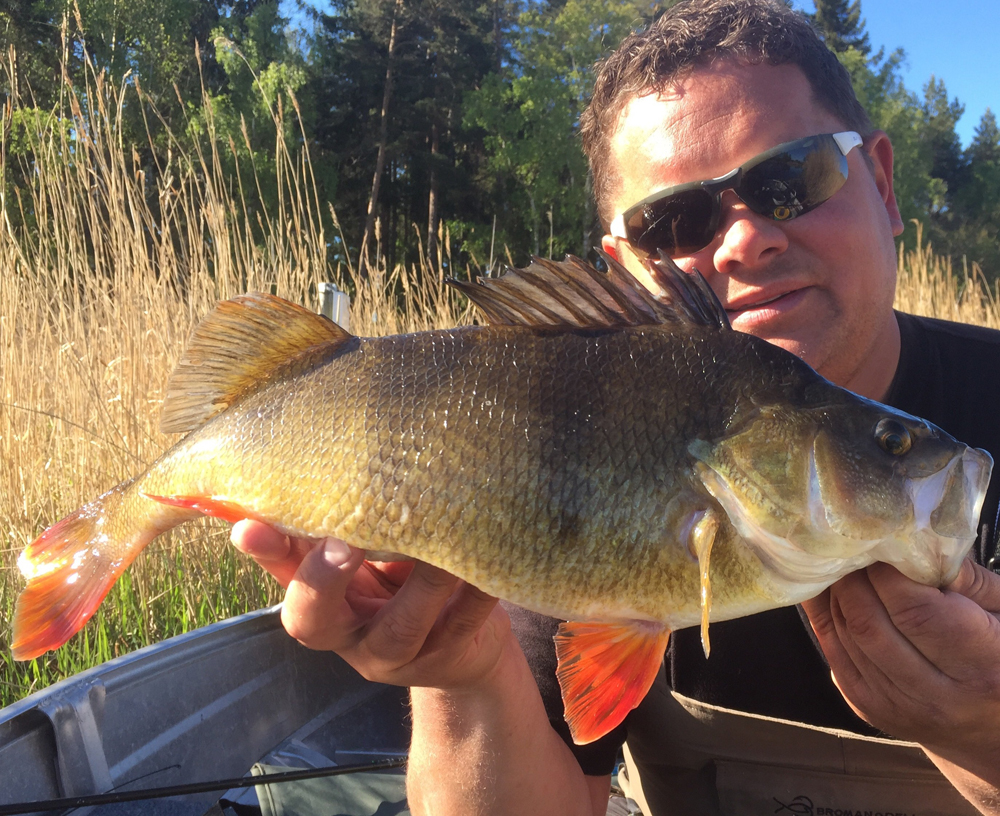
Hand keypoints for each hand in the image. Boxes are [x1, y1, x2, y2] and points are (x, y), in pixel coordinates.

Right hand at [230, 520, 512, 689]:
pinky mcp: (452, 652)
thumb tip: (290, 463)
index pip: (276, 580)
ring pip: (403, 624)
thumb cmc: (399, 587)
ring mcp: (402, 654)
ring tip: (438, 532)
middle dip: (325, 578)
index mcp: (320, 611)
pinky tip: (489, 550)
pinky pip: (465, 621)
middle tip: (341, 539)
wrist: (463, 650)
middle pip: (316, 622)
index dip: (265, 557)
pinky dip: (477, 588)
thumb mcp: (358, 565)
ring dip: (419, 579)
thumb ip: (327, 530)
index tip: (249, 526)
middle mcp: (351, 639)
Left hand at [801, 560, 999, 784]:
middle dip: (853, 578)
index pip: (914, 610)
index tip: (883, 545)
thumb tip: (918, 544)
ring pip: (846, 635)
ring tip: (844, 565)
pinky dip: (827, 616)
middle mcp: (937, 696)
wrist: (992, 727)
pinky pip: (832, 651)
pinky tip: (831, 591)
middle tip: (855, 549)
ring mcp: (897, 707)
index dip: (888, 572)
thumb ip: (969, 580)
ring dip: (836, 594)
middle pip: (869, 623)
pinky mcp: (868, 707)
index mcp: (982, 666)